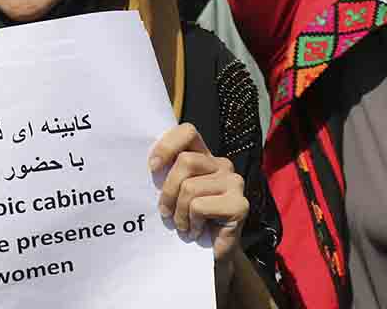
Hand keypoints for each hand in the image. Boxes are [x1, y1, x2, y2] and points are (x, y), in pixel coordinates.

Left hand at [149, 123, 248, 260]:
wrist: (208, 255)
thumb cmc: (186, 219)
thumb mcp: (172, 192)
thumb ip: (164, 173)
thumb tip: (147, 164)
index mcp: (204, 156)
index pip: (188, 131)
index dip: (167, 145)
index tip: (152, 167)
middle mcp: (222, 164)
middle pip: (185, 161)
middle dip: (167, 190)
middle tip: (165, 212)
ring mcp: (234, 182)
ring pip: (190, 188)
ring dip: (179, 213)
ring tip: (183, 225)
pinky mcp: (239, 204)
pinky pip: (199, 207)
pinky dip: (191, 223)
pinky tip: (196, 231)